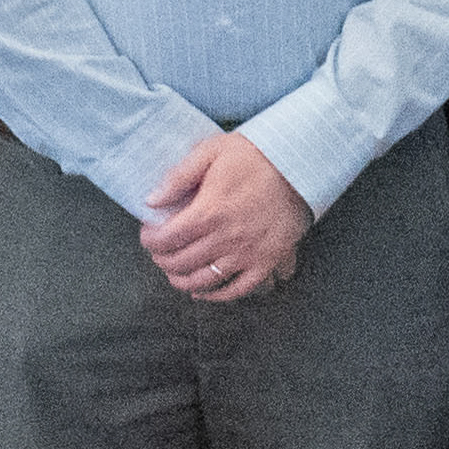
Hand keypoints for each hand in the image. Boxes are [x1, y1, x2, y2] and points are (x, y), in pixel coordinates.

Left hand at [139, 134, 316, 301]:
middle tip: (160, 252)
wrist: (300, 164)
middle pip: (181, 262)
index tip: (148, 234)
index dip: (150, 240)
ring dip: (182, 281)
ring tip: (175, 273)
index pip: (166, 238)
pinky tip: (203, 293)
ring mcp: (247, 253)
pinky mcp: (267, 261)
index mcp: (209, 211)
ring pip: (204, 281)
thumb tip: (151, 201)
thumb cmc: (255, 155)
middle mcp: (226, 238)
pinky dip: (217, 296)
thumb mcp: (211, 152)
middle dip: (162, 260)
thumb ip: (178, 177)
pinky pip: (238, 290)